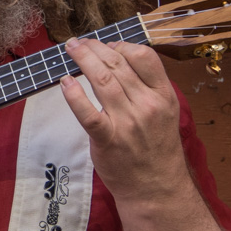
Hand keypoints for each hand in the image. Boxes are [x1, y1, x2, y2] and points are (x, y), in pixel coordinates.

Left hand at [59, 37, 192, 204]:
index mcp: (163, 96)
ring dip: (83, 60)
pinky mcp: (108, 140)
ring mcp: (128, 123)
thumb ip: (147, 87)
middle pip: (118, 64)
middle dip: (96, 47)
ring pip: (102, 81)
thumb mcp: (165, 112)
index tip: (108, 45)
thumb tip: (119, 59)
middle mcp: (147, 106)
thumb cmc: (156, 148)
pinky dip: (74, 96)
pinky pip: (88, 113)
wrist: (155, 187)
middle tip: (80, 42)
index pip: (144, 56)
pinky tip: (64, 82)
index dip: (122, 44)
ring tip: (71, 50)